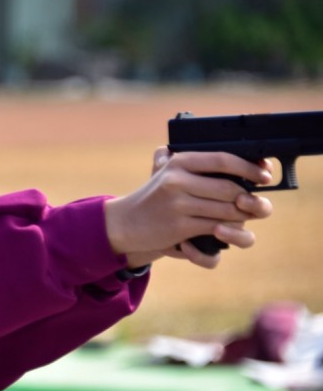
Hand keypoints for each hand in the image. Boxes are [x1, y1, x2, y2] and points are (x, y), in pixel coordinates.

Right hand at [104, 147, 273, 268]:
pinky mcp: (179, 226)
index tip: (264, 176)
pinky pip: (214, 227)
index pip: (223, 159)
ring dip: (239, 217)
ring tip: (241, 216)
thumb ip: (196, 164)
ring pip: (227, 210)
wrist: (125, 222)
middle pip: (231, 189)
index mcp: (179, 161)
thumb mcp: (167, 172)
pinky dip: (224, 231)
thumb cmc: (155, 197)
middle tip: (253, 204)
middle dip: (248, 199)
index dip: (249, 167)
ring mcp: (178, 204)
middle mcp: (178, 180)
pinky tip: (222, 230)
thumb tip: (243, 162)